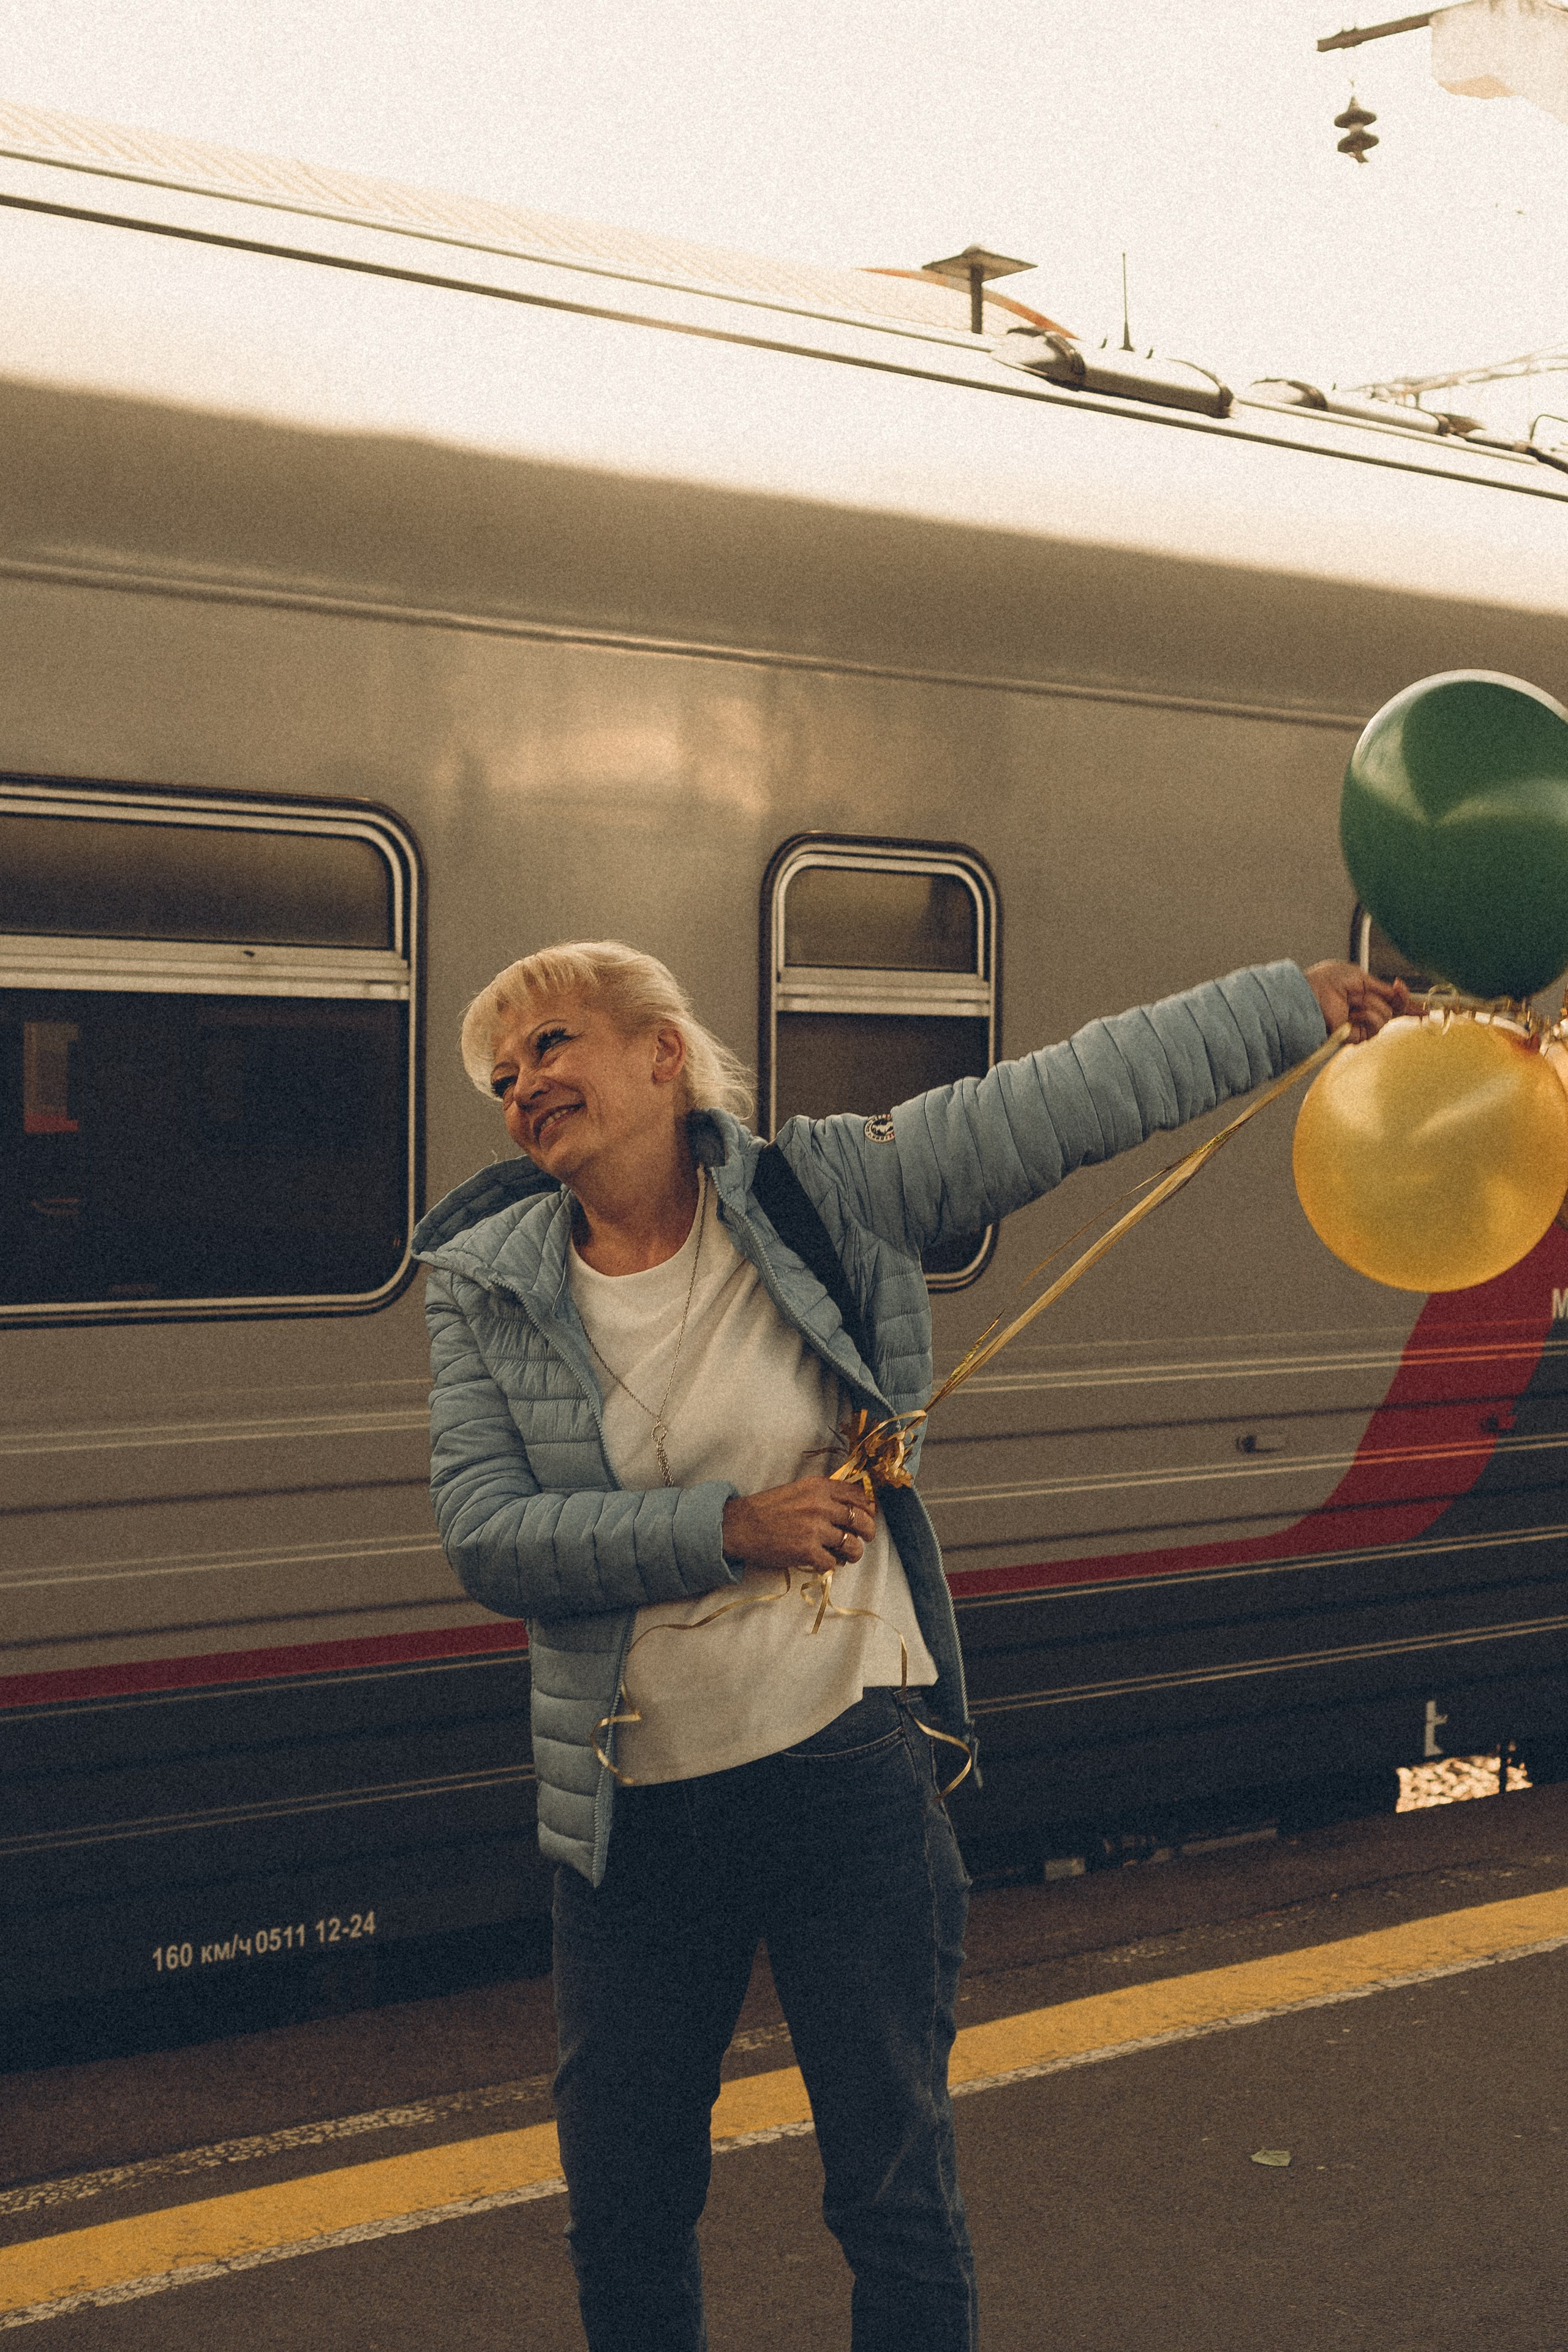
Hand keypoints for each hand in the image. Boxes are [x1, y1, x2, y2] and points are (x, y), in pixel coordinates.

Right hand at [721, 1477, 877, 1573]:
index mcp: (819, 1487)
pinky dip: (831, 1564)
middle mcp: (821, 1505)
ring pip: (852, 1545)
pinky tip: (823, 1561)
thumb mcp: (798, 1490)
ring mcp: (815, 1529)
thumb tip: (850, 1506)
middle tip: (865, 1538)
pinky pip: (833, 1562)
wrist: (739, 1525)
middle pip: (862, 1520)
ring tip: (848, 1555)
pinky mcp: (808, 1551)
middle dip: (869, 1532)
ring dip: (853, 1553)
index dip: (868, 1508)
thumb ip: (823, 1494)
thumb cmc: (766, 1508)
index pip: (859, 1495)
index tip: (868, 1515)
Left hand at [1304, 961, 1408, 1043]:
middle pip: (1395, 1011)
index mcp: (1366, 997)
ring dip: (1374, 1005)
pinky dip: (1369, 1016)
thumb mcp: (1361, 977)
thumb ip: (1382, 988)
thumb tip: (1398, 993)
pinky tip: (1354, 1013)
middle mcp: (1365, 1013)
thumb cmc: (1327, 981)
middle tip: (1396, 987)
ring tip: (1356, 1001)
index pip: (1392, 1005)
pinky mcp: (1357, 1037)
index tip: (1423, 1012)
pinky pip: (1377, 1027)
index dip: (1409, 1008)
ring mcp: (1362, 1026)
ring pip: (1387, 1017)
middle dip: (1399, 997)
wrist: (1313, 991)